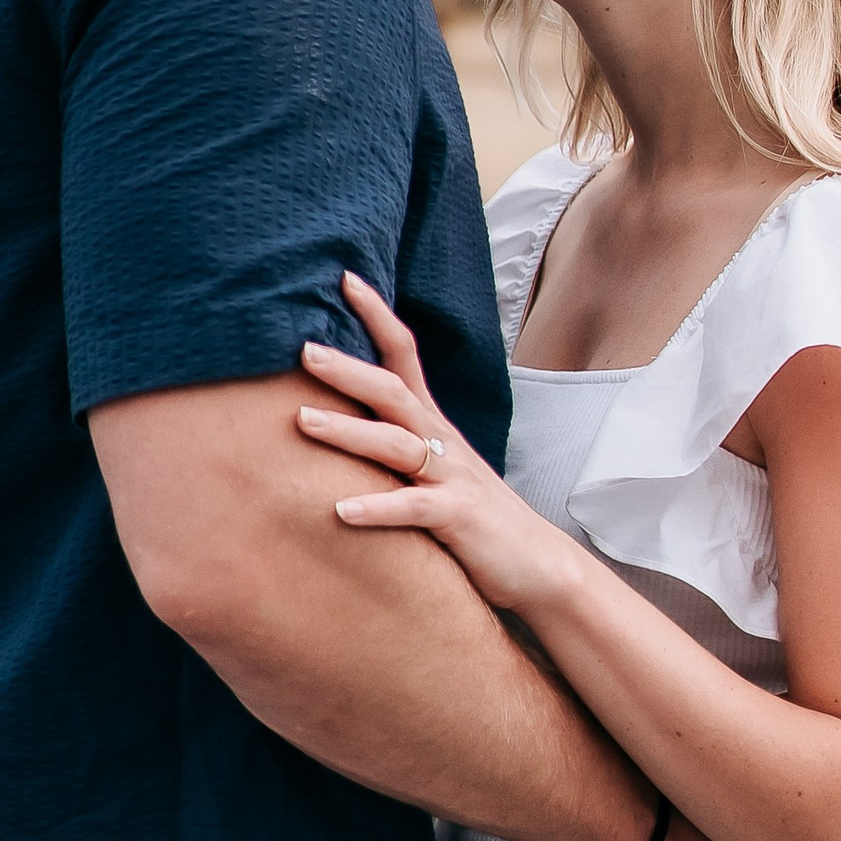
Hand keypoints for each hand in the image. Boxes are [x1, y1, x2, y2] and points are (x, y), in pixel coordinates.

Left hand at [297, 275, 584, 623]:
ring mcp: (453, 478)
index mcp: (432, 426)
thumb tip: (333, 422)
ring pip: (398, 444)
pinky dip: (378, 507)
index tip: (344, 278)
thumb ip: (393, 446)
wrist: (538, 563)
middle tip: (303, 350)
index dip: (377, 315)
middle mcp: (442, 443)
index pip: (404, 354)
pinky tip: (341, 511)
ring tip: (302, 422)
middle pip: (393, 391)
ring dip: (349, 432)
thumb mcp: (432, 471)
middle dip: (348, 369)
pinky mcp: (460, 518)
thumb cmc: (475, 517)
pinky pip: (415, 508)